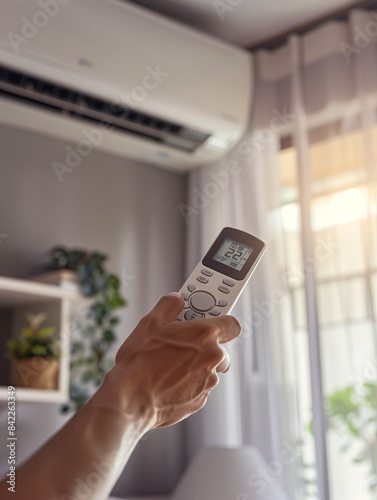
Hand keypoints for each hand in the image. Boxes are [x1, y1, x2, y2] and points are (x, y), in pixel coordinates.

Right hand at [110, 293, 240, 428]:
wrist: (131, 399)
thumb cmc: (140, 362)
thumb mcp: (150, 324)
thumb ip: (168, 306)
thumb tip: (176, 299)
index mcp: (205, 334)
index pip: (232, 324)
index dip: (222, 323)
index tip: (210, 322)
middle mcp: (213, 357)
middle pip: (221, 349)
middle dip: (205, 347)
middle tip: (182, 346)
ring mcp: (208, 381)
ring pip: (209, 370)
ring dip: (196, 367)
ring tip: (169, 366)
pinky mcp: (200, 400)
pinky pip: (199, 387)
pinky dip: (188, 385)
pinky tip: (167, 381)